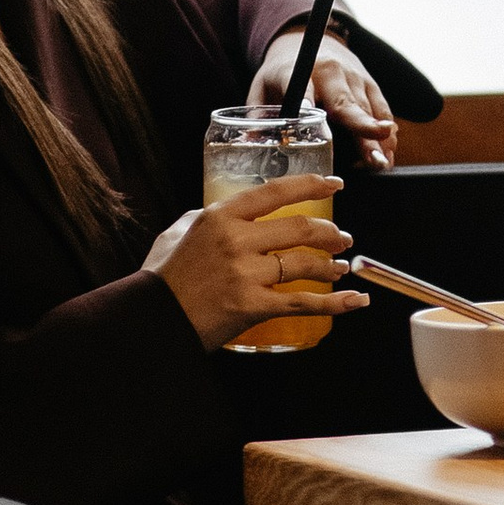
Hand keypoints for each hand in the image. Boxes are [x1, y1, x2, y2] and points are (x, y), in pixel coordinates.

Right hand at [143, 174, 366, 351]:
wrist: (150, 320)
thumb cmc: (161, 278)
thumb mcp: (178, 232)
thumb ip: (204, 217)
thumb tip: (227, 213)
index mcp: (221, 216)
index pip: (276, 192)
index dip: (312, 185)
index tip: (335, 183)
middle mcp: (237, 240)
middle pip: (299, 229)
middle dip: (329, 233)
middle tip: (342, 238)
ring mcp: (246, 274)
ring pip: (304, 264)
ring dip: (330, 267)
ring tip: (340, 269)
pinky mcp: (252, 306)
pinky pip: (302, 302)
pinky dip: (334, 303)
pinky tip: (354, 301)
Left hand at [251, 31, 395, 166]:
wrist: (306, 39)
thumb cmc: (281, 71)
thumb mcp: (261, 87)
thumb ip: (258, 116)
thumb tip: (249, 148)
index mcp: (297, 70)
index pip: (301, 86)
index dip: (305, 99)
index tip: (308, 112)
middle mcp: (329, 71)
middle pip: (345, 101)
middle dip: (361, 127)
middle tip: (371, 153)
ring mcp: (353, 76)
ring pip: (368, 108)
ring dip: (377, 137)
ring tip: (382, 162)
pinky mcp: (369, 82)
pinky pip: (382, 107)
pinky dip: (386, 131)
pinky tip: (387, 152)